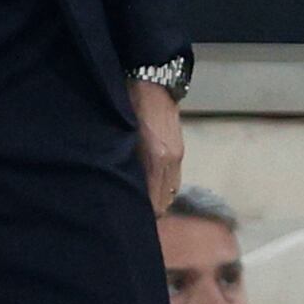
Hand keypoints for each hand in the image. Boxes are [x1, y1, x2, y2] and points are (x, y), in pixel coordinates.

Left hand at [130, 78, 182, 214]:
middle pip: (165, 200)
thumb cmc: (128, 107)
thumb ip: (127, 164)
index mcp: (156, 158)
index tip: (132, 220)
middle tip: (135, 215)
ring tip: (144, 204)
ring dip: (160, 199)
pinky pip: (174, 178)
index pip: (154, 201)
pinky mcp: (179, 149)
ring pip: (171, 190)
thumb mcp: (123, 138)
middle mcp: (170, 160)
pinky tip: (153, 186)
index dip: (145, 214)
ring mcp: (177, 155)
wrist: (151, 83)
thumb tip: (125, 188)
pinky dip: (165, 186)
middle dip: (153, 211)